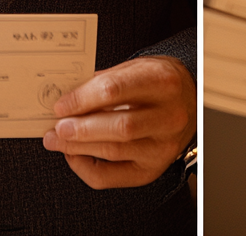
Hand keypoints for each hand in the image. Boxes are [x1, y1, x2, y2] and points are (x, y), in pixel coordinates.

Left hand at [42, 56, 195, 188]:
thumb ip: (104, 81)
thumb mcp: (135, 69)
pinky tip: (74, 155)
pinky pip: (113, 177)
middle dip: (81, 129)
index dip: (83, 99)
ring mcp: (163, 146)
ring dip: (78, 148)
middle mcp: (169, 116)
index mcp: (163, 81)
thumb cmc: (156, 82)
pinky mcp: (153, 169)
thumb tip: (67, 98)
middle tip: (57, 128)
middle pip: (119, 127)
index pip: (115, 91)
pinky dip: (86, 168)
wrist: (188, 100)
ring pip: (114, 152)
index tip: (60, 105)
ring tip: (57, 140)